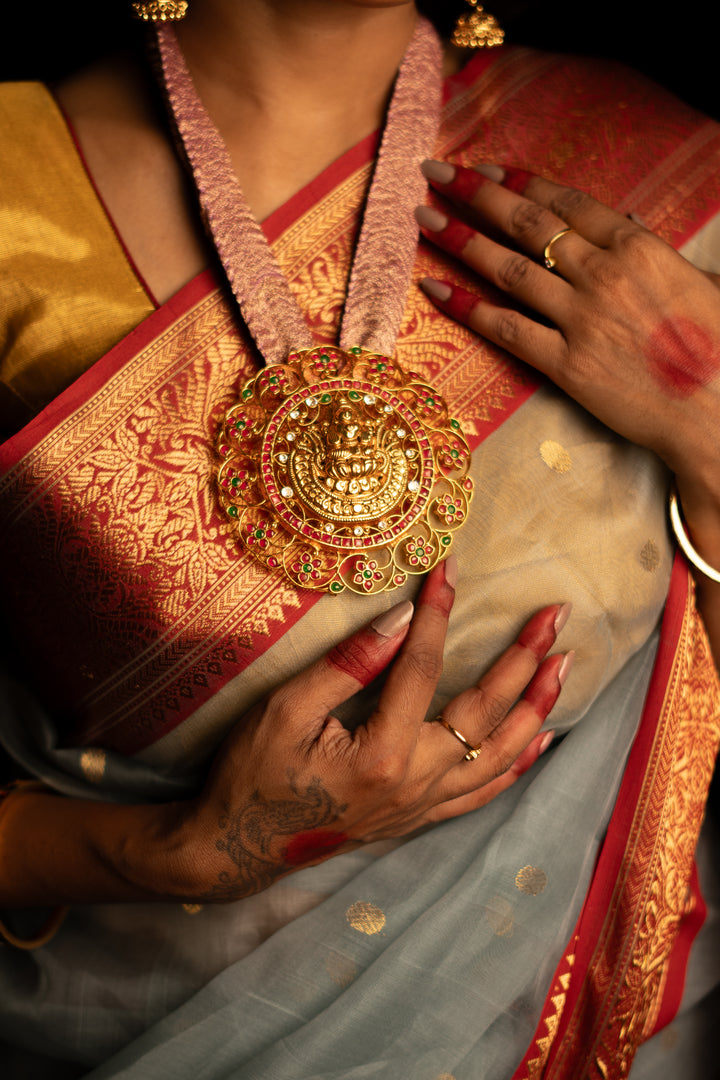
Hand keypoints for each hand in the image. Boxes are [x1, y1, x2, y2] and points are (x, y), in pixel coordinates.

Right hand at [185, 561, 571, 900]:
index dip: (437, 613)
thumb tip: (399, 622)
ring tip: (563, 665)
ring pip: (499, 756)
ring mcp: (422, 805)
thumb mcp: (285, 712)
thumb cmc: (252, 775)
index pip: (422, 668)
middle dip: (523, 659)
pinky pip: (482, 793)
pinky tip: (541, 740)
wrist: (235, 849)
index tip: (450, 570)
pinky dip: (517, 765)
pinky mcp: (417, 818)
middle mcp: (416, 783)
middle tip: (554, 616)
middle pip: (484, 712)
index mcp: (383, 754)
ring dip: (535, 708)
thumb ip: (345, 667)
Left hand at [415, 161, 719, 480]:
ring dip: (460, 239)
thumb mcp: (697, 281)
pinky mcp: (567, 365)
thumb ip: (652, 251)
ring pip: (508, 270)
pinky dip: (466, 307)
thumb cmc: (718, 345)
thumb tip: (626, 222)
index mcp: (637, 248)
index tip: (487, 168)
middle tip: (437, 174)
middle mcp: (603, 275)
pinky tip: (434, 288)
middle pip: (527, 226)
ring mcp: (581, 320)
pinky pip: (506, 329)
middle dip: (477, 195)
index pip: (565, 203)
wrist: (718, 409)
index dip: (519, 183)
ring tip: (424, 218)